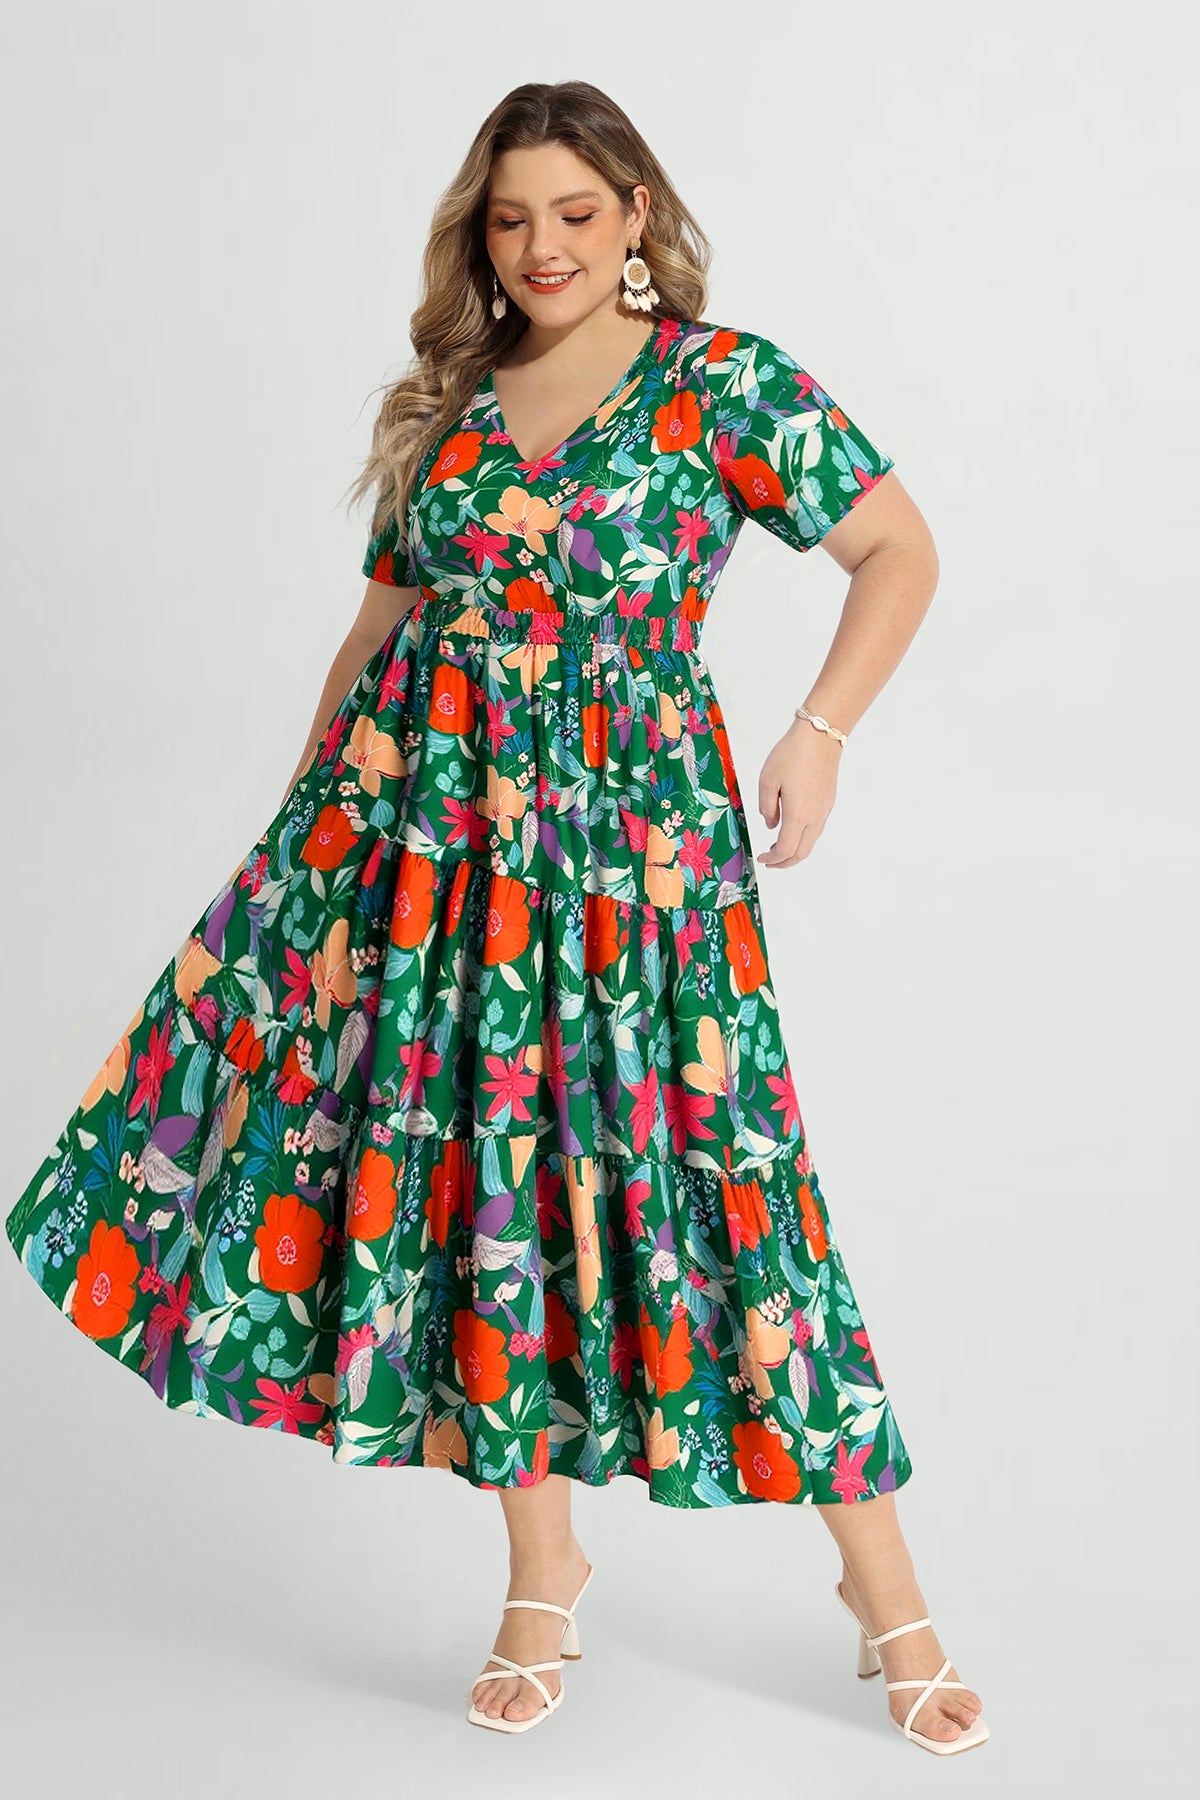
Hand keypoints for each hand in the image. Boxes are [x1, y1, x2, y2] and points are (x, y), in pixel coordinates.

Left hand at [756, 715, 841, 868]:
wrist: (820, 737)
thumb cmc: (792, 755)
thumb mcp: (767, 780)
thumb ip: (766, 807)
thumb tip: (771, 825)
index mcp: (797, 815)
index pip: (786, 850)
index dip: (773, 858)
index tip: (762, 857)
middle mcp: (814, 817)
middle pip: (801, 853)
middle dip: (784, 862)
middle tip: (770, 861)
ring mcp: (824, 811)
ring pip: (810, 843)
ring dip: (794, 851)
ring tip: (778, 847)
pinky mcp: (828, 803)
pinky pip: (816, 830)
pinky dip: (802, 838)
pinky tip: (791, 830)